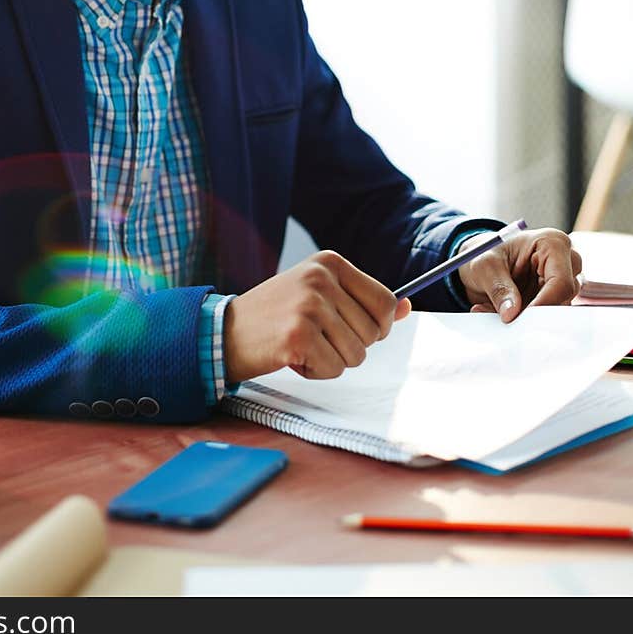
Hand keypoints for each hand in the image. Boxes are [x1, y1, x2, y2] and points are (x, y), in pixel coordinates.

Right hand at [223, 250, 410, 385]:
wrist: (226, 331)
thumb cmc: (277, 315)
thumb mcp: (320, 294)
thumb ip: (363, 299)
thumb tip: (406, 307)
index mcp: (330, 262)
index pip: (385, 302)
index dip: (376, 327)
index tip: (349, 328)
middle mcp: (321, 278)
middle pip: (373, 333)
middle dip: (349, 346)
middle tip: (315, 336)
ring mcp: (310, 305)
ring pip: (356, 354)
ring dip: (332, 360)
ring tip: (302, 344)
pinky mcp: (298, 335)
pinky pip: (334, 370)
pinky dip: (315, 371)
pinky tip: (292, 356)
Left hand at [457, 226, 581, 321]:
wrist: (481, 261)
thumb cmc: (486, 252)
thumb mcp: (484, 266)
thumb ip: (499, 288)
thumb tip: (511, 313)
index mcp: (552, 243)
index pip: (561, 281)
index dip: (544, 303)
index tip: (522, 317)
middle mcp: (565, 260)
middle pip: (563, 298)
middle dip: (534, 312)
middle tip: (508, 318)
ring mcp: (563, 279)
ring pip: (555, 309)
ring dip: (526, 316)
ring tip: (497, 308)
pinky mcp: (556, 296)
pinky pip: (547, 315)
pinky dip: (525, 318)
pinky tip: (503, 311)